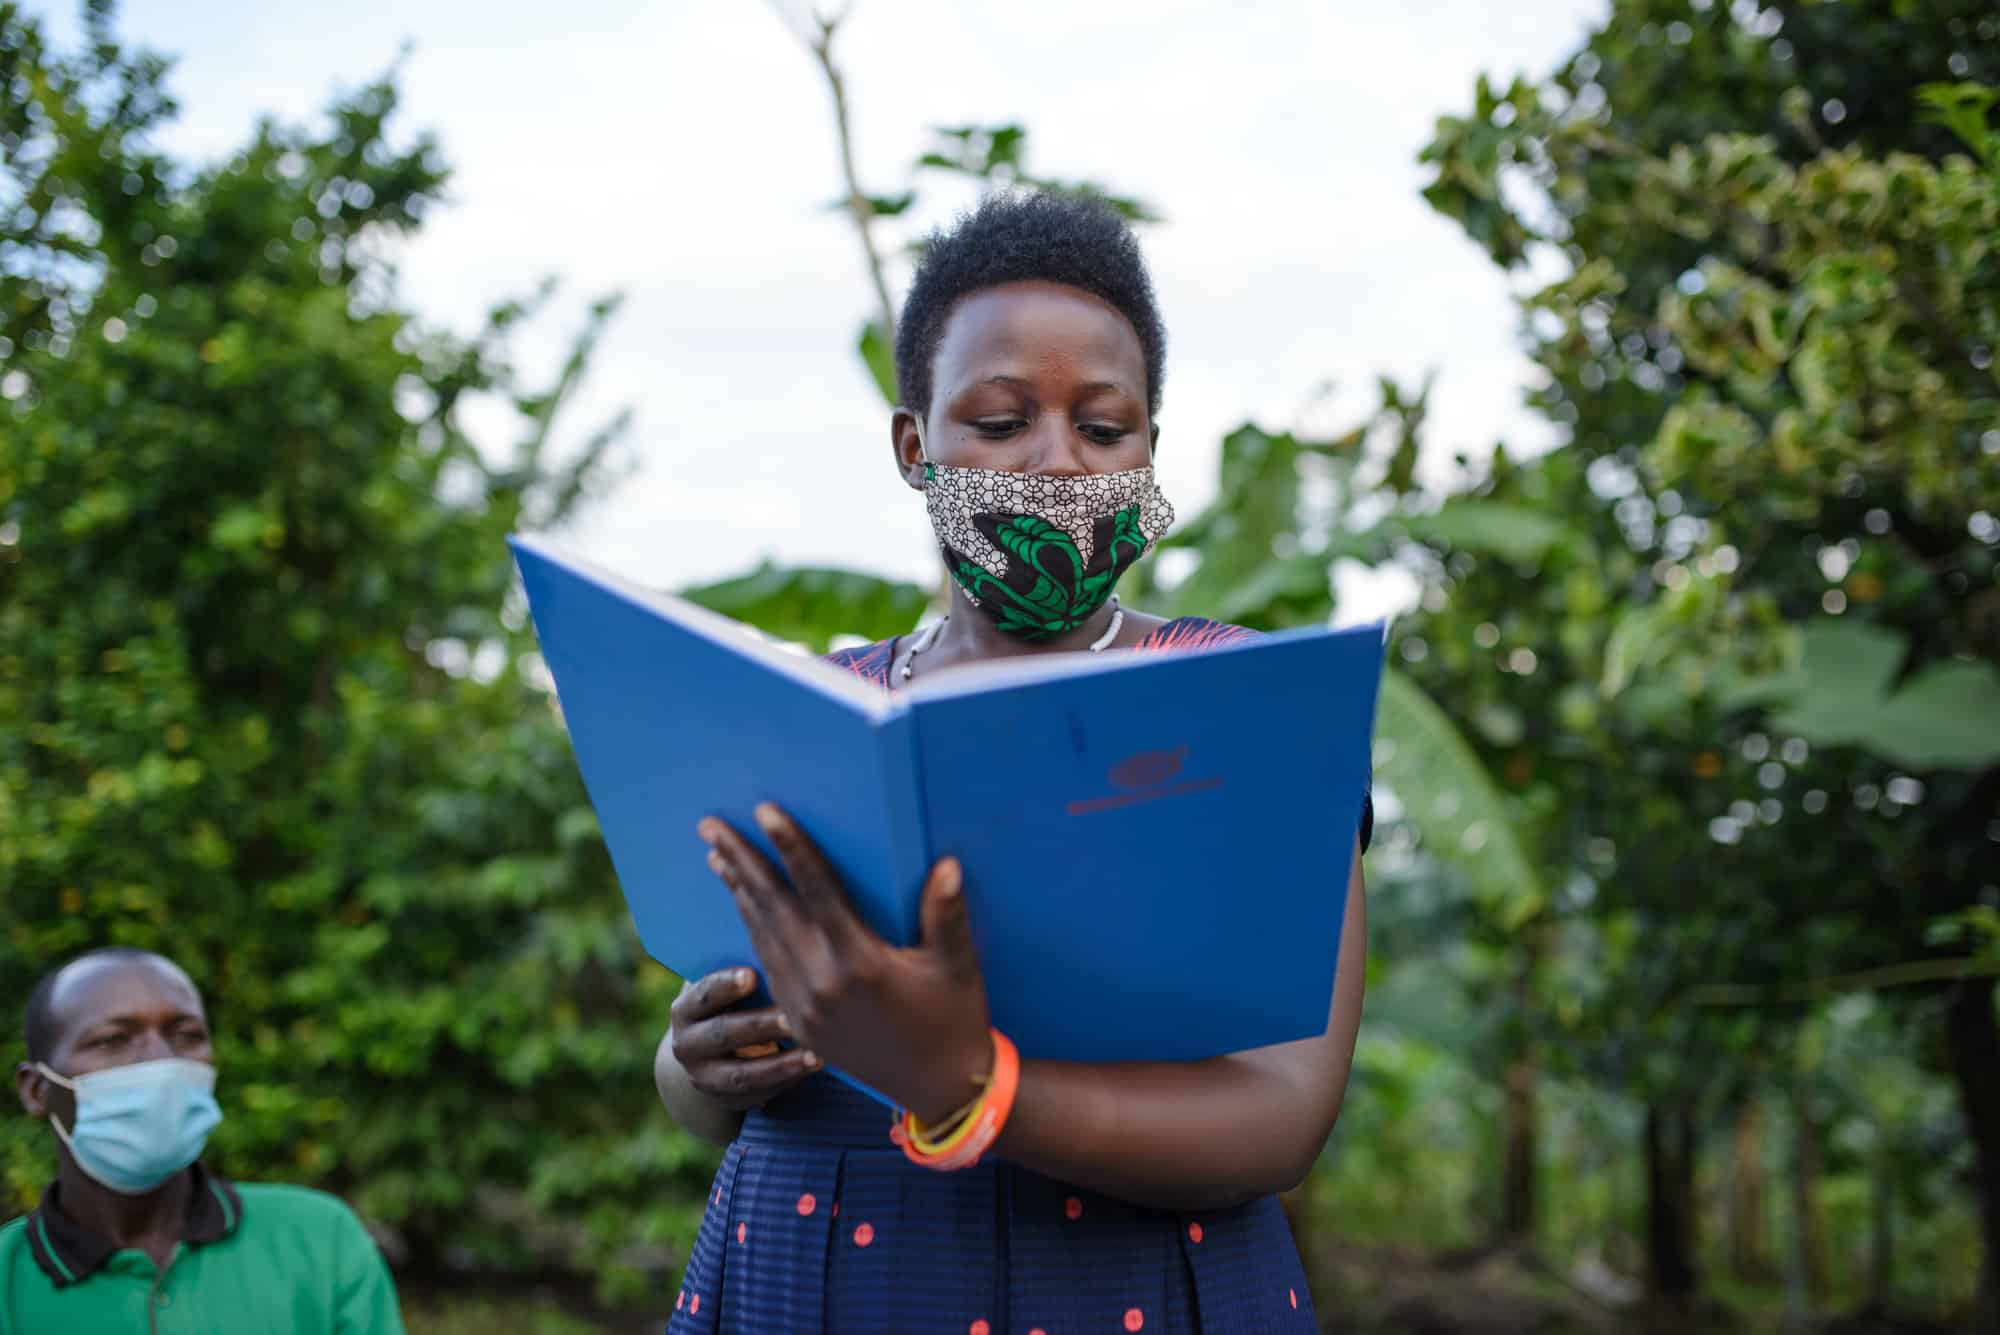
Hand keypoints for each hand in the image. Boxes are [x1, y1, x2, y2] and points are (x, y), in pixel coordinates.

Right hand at [667, 966, 820, 1111]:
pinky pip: (758, 1095)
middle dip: (762, 1026)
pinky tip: (812, 1070)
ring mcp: (704, 1077)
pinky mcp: (726, 1101)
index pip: (703, 995)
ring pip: (741, 1075)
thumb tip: (776, 941)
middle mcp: (687, 1045)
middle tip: (795, 1017)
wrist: (711, 1052)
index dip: (725, 985)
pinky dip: (787, 1083)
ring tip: (816, 1056)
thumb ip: (745, 971)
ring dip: (781, 1065)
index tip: (752, 976)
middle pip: (724, 1034)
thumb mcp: (727, 986)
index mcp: (685, 1010)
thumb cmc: (732, 1002)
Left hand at [701, 803, 994, 1124]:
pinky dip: (751, 930)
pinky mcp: (800, 1023)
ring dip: (738, 893)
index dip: (790, 847)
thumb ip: (947, 914)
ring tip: (717, 856)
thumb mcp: (958, 965)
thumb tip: (946, 864)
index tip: (764, 811)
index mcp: (860, 963)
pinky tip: (744, 906)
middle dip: (740, 863)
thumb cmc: (955, 1018)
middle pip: (772, 908)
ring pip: (761, 937)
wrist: (940, 1088)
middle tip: (710, 825)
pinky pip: (768, 965)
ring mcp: (805, 1007)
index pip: (817, 890)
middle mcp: (822, 983)